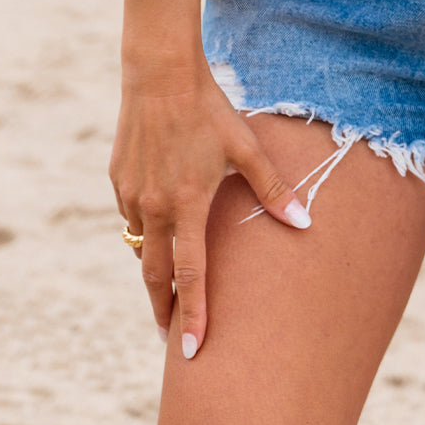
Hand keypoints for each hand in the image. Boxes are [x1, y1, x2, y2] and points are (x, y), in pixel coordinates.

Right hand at [110, 55, 310, 358]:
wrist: (160, 74)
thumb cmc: (210, 109)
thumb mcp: (245, 148)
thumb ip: (273, 190)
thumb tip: (306, 223)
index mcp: (187, 205)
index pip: (191, 275)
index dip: (194, 314)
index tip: (193, 351)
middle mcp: (153, 207)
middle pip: (154, 275)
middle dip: (164, 308)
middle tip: (173, 334)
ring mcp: (131, 194)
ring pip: (139, 246)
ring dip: (153, 270)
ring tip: (168, 287)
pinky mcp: (118, 179)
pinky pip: (131, 217)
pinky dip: (144, 231)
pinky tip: (159, 228)